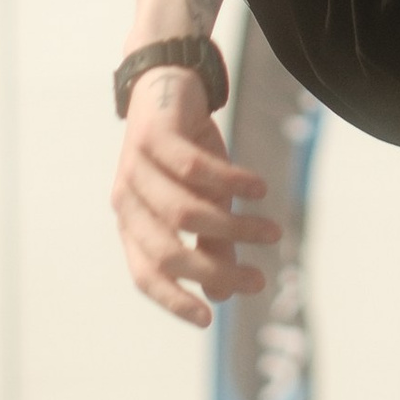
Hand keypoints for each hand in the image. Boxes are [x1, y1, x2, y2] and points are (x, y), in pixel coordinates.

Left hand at [110, 65, 281, 326]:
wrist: (166, 81)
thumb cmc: (184, 150)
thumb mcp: (201, 201)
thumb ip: (210, 244)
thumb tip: (224, 293)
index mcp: (132, 223)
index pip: (145, 273)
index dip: (174, 299)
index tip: (209, 319)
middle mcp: (127, 200)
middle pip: (169, 250)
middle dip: (216, 270)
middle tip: (260, 281)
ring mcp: (135, 167)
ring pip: (187, 213)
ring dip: (234, 228)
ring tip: (272, 232)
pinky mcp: (152, 136)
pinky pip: (195, 169)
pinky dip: (231, 183)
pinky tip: (259, 189)